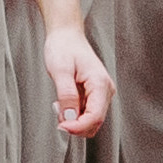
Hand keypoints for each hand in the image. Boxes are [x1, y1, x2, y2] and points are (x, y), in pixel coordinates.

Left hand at [44, 21, 111, 140]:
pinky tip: (63, 102)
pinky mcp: (95, 95)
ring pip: (90, 120)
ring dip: (74, 120)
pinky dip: (74, 114)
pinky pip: (86, 113)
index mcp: (100, 84)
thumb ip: (66, 95)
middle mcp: (105, 90)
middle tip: (57, 112)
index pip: (95, 117)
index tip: (61, 127)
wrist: (66, 35)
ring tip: (59, 104)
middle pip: (94, 122)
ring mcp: (101, 93)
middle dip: (75, 124)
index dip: (78, 127)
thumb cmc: (63, 48)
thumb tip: (70, 117)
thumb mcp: (60, 70)